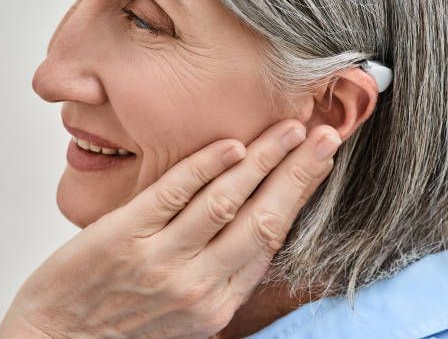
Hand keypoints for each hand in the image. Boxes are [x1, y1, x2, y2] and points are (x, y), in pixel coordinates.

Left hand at [0, 120, 340, 338]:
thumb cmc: (121, 328)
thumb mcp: (184, 316)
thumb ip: (217, 275)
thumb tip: (251, 232)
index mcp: (216, 301)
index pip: (271, 238)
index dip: (300, 195)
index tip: (320, 162)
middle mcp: (196, 283)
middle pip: (262, 217)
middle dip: (299, 171)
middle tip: (326, 134)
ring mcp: (160, 259)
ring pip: (224, 201)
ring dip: (262, 160)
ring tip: (289, 129)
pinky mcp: (123, 236)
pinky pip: (172, 194)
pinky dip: (204, 167)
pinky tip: (231, 146)